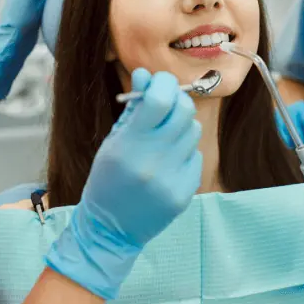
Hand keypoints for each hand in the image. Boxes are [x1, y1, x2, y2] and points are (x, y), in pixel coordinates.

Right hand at [46, 69, 202, 299]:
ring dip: (181, 127)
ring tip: (164, 139)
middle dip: (177, 101)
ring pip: (193, 131)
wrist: (110, 229)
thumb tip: (147, 74)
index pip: (160, 100)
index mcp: (129, 145)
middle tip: (167, 105)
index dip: (165, 83)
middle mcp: (153, 161)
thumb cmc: (108, 179)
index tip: (161, 83)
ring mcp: (172, 179)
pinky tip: (168, 163)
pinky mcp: (185, 192)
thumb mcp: (113, 140)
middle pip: (184, 111)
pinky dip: (184, 152)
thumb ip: (133, 107)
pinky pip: (195, 155)